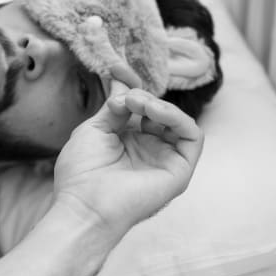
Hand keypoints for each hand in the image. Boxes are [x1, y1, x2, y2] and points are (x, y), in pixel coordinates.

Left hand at [52, 80, 203, 238]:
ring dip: (160, 105)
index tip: (117, 70)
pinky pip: (192, 136)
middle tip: (126, 98)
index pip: (142, 109)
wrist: (85, 205)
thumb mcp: (94, 128)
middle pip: (161, 113)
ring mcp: (166, 161)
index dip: (134, 89)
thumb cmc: (82, 173)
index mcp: (129, 143)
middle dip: (144, 97)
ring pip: (179, 122)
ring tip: (137, 103)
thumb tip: (125, 86)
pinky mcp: (180, 171)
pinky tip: (153, 112)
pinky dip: (177, 117)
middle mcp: (150, 151)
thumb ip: (115, 107)